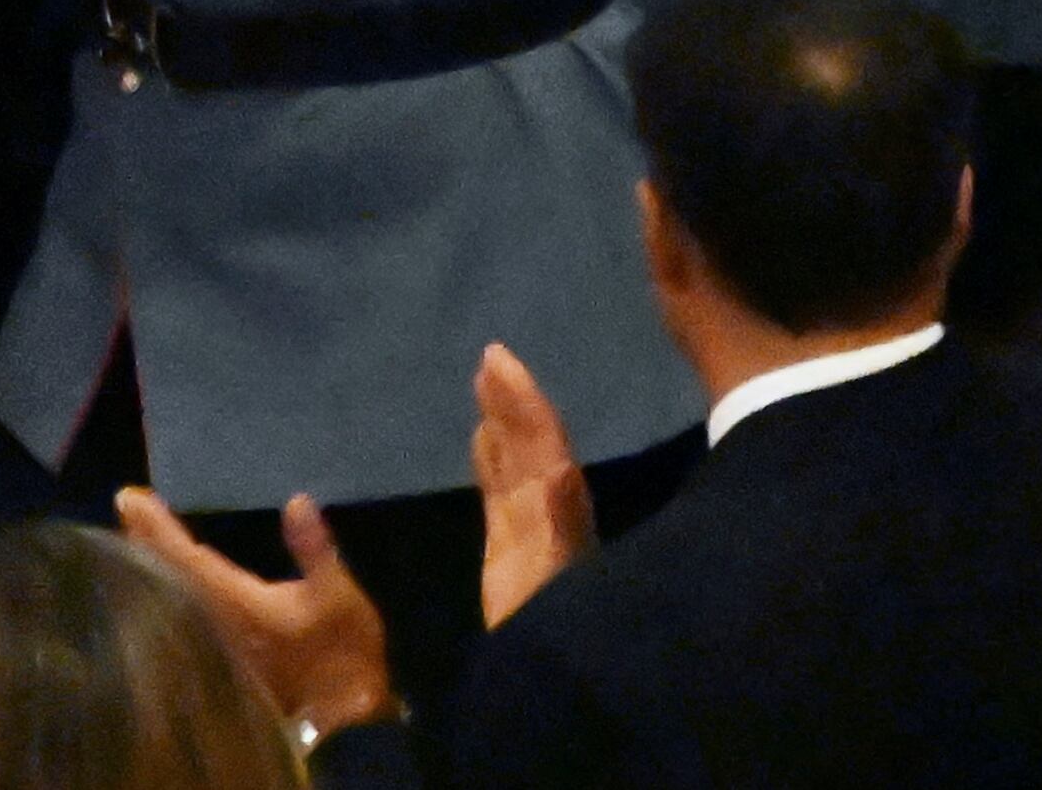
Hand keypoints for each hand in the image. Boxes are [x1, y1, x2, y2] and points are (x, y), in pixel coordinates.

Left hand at [114, 489, 400, 740]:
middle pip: (166, 576)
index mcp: (235, 603)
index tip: (130, 498)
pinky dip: (170, 592)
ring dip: (154, 565)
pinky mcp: (220, 662)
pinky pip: (181, 615)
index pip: (182, 556)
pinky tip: (170, 585)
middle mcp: (213, 623)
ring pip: (172, 597)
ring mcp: (213, 646)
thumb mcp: (336, 597)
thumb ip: (313, 548)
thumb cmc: (342, 657)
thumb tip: (296, 501)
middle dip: (145, 540)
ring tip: (139, 538)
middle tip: (128, 511)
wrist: (343, 722)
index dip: (154, 525)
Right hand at [467, 343, 595, 624]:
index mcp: (561, 516)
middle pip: (532, 446)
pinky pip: (500, 494)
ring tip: (484, 379)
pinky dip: (492, 462)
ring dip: (503, 422)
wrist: (554, 688)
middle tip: (489, 354)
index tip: (498, 357)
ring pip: (517, 464)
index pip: (544, 445)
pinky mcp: (511, 555)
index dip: (524, 401)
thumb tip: (560, 471)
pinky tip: (480, 439)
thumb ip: (558, 528)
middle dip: (513, 400)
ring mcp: (531, 533)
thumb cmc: (554, 639)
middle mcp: (550, 516)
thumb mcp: (556, 583)